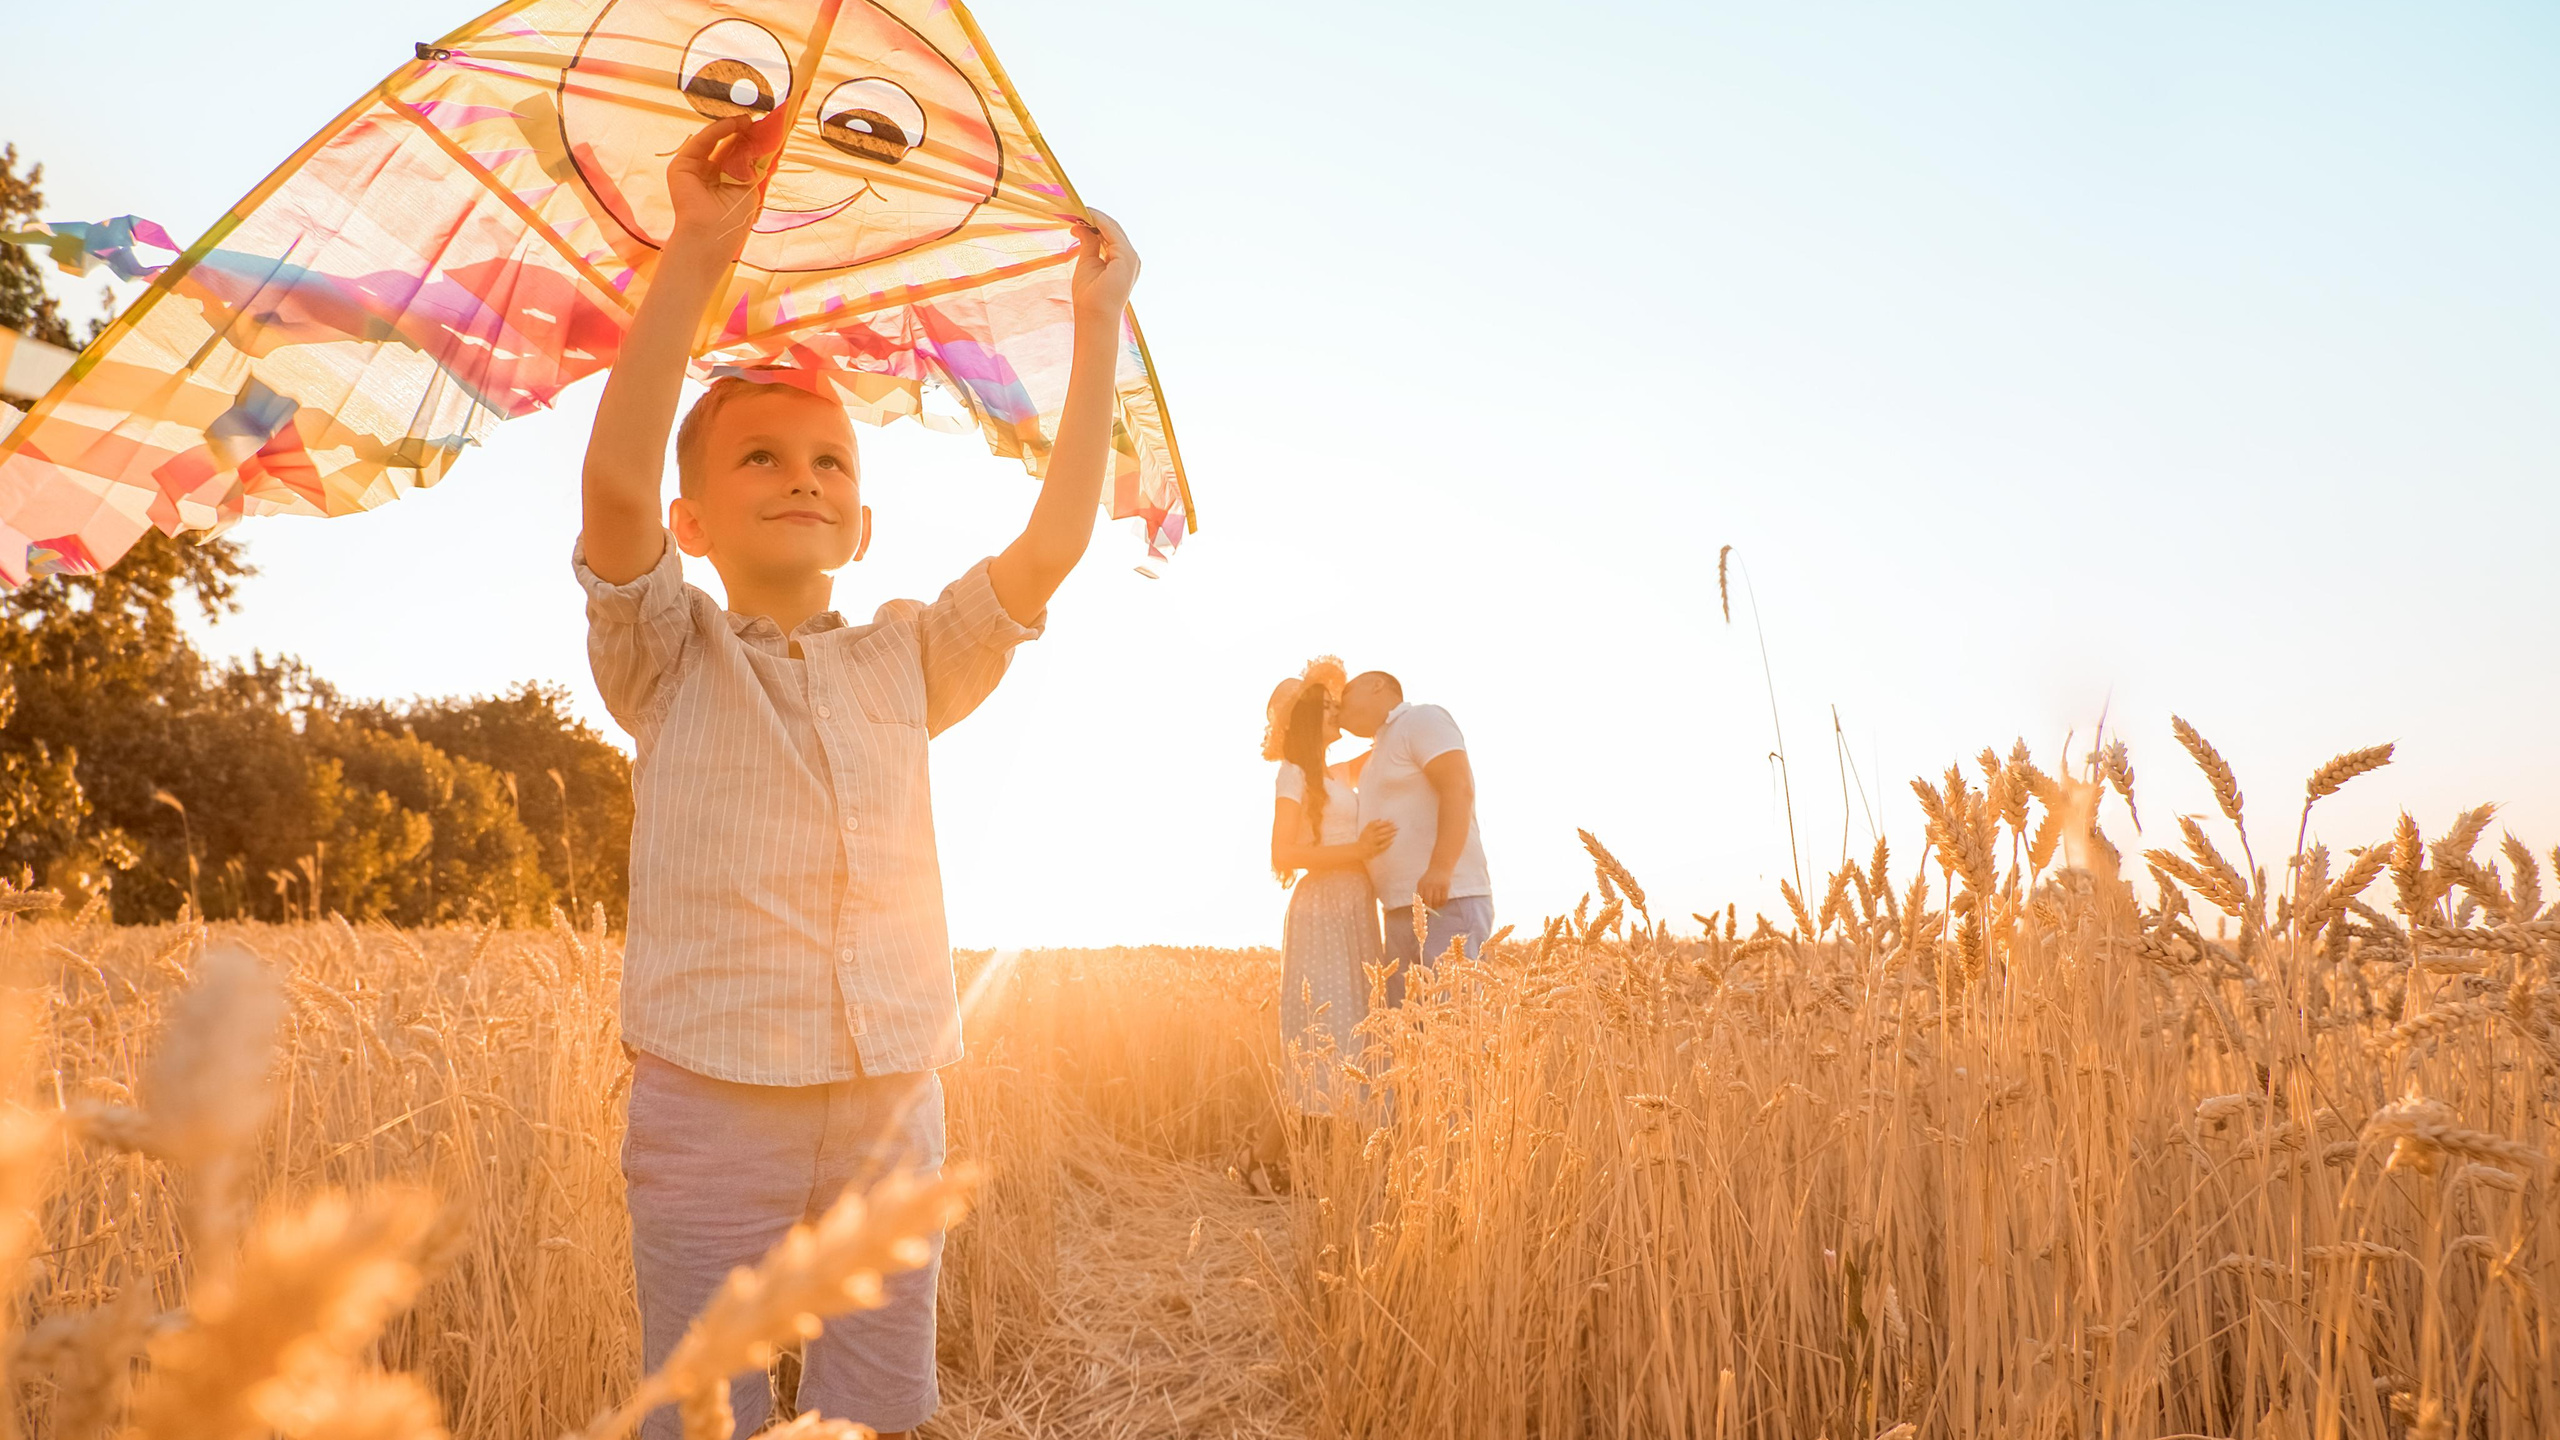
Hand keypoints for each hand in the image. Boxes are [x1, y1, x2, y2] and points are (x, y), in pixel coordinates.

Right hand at [664, 115, 767, 264]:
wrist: (711, 235)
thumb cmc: (734, 219)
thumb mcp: (750, 187)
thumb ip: (752, 164)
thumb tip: (763, 141)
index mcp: (723, 181)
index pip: (737, 155)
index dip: (750, 140)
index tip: (766, 128)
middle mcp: (708, 173)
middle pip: (726, 144)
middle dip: (742, 131)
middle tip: (759, 117)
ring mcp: (693, 168)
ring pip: (714, 140)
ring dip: (732, 126)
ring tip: (749, 118)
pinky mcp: (681, 165)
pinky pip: (703, 141)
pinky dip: (718, 130)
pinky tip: (734, 123)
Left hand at [1070, 209, 1140, 325]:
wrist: (1094, 316)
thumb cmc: (1089, 297)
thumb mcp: (1087, 262)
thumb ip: (1088, 243)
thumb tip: (1080, 227)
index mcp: (1123, 261)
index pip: (1111, 235)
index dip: (1096, 223)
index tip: (1079, 214)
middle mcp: (1131, 259)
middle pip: (1114, 230)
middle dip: (1096, 218)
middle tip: (1077, 209)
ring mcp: (1131, 259)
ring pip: (1114, 229)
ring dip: (1097, 218)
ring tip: (1079, 210)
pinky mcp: (1126, 258)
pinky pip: (1112, 233)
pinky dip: (1099, 223)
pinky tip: (1086, 217)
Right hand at [1355, 820, 1396, 859]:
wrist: (1359, 850)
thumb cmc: (1363, 839)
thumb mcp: (1365, 830)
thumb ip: (1371, 824)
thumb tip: (1380, 818)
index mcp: (1368, 831)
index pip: (1377, 825)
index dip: (1385, 823)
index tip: (1391, 821)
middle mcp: (1371, 836)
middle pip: (1381, 831)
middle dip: (1389, 828)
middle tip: (1396, 826)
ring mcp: (1373, 843)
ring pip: (1382, 838)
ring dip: (1389, 835)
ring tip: (1395, 832)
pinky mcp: (1375, 850)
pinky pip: (1382, 846)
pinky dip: (1387, 843)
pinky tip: (1392, 840)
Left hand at [1416, 864, 1453, 910]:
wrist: (1440, 867)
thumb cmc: (1430, 879)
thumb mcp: (1423, 883)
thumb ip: (1421, 894)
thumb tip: (1422, 909)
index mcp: (1421, 885)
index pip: (1420, 899)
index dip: (1422, 907)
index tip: (1423, 912)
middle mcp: (1429, 885)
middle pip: (1429, 902)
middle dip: (1429, 909)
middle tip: (1430, 912)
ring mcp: (1437, 885)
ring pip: (1437, 902)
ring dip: (1436, 907)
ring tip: (1436, 906)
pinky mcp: (1445, 886)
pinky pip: (1444, 899)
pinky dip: (1442, 904)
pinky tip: (1441, 904)